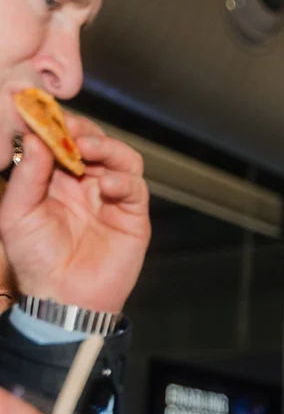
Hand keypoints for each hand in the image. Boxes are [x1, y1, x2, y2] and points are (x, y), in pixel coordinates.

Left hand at [1, 114, 149, 313]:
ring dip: (108, 148)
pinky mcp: (133, 217)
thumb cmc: (36, 260)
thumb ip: (27, 175)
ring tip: (90, 151)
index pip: (64, 141)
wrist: (63, 298)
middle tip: (71, 133)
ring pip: (123, 158)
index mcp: (56, 180)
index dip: (59, 125)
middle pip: (96, 143)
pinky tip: (104, 185)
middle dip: (84, 132)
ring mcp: (111, 199)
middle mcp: (86, 184)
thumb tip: (34, 136)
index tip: (47, 115)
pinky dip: (123, 180)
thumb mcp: (16, 214)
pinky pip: (136, 188)